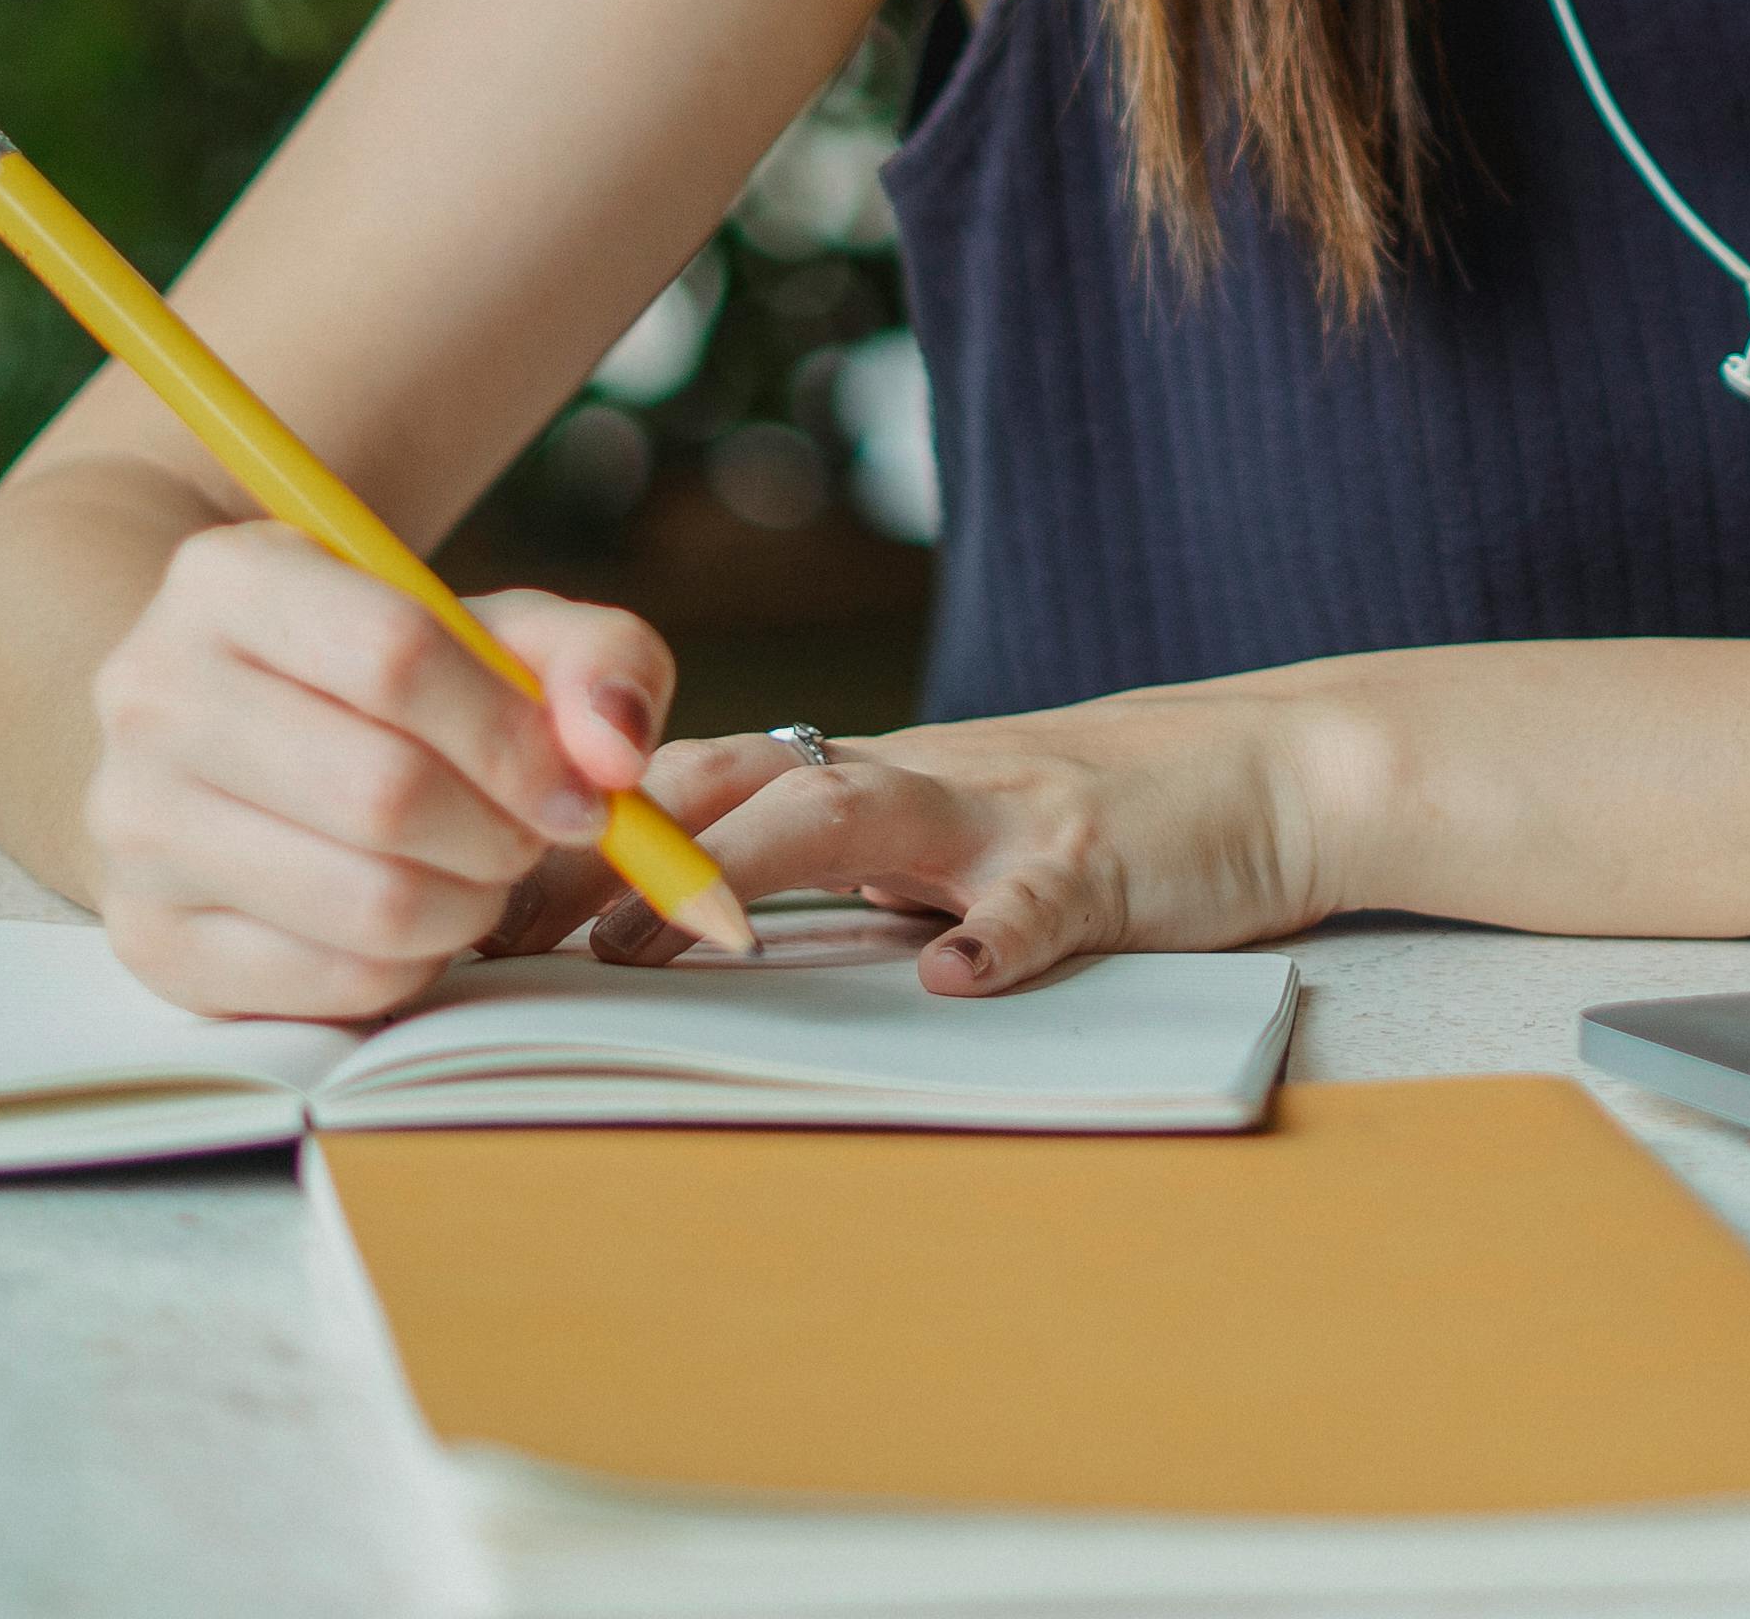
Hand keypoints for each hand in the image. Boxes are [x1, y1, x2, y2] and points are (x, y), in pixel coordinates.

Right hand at [77, 522, 675, 1018]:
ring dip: (471, 904)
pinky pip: (337, 982)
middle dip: (502, 830)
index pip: (395, 653)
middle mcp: (151, 696)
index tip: (587, 785)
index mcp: (228, 582)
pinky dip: (416, 963)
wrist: (229, 743)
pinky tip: (418, 918)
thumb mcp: (492, 631)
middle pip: (383, 790)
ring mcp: (134, 828)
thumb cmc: (385, 682)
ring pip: (367, 901)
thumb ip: (594, 659)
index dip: (515, 735)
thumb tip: (614, 750)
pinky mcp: (151, 942)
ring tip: (483, 871)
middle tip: (535, 833)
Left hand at [563, 689, 1347, 993]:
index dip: (583, 832)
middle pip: (736, 785)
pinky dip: (994, 938)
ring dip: (745, 871)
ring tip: (664, 940)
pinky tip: (953, 984)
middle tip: (505, 924)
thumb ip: (834, 867)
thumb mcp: (948, 833)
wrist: (1276, 766)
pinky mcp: (1099, 863)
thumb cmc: (1098, 812)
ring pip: (854, 813)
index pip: (697, 785)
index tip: (474, 896)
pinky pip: (1039, 902)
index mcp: (872, 778)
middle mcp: (917, 777)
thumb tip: (674, 927)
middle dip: (613, 847)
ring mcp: (1005, 813)